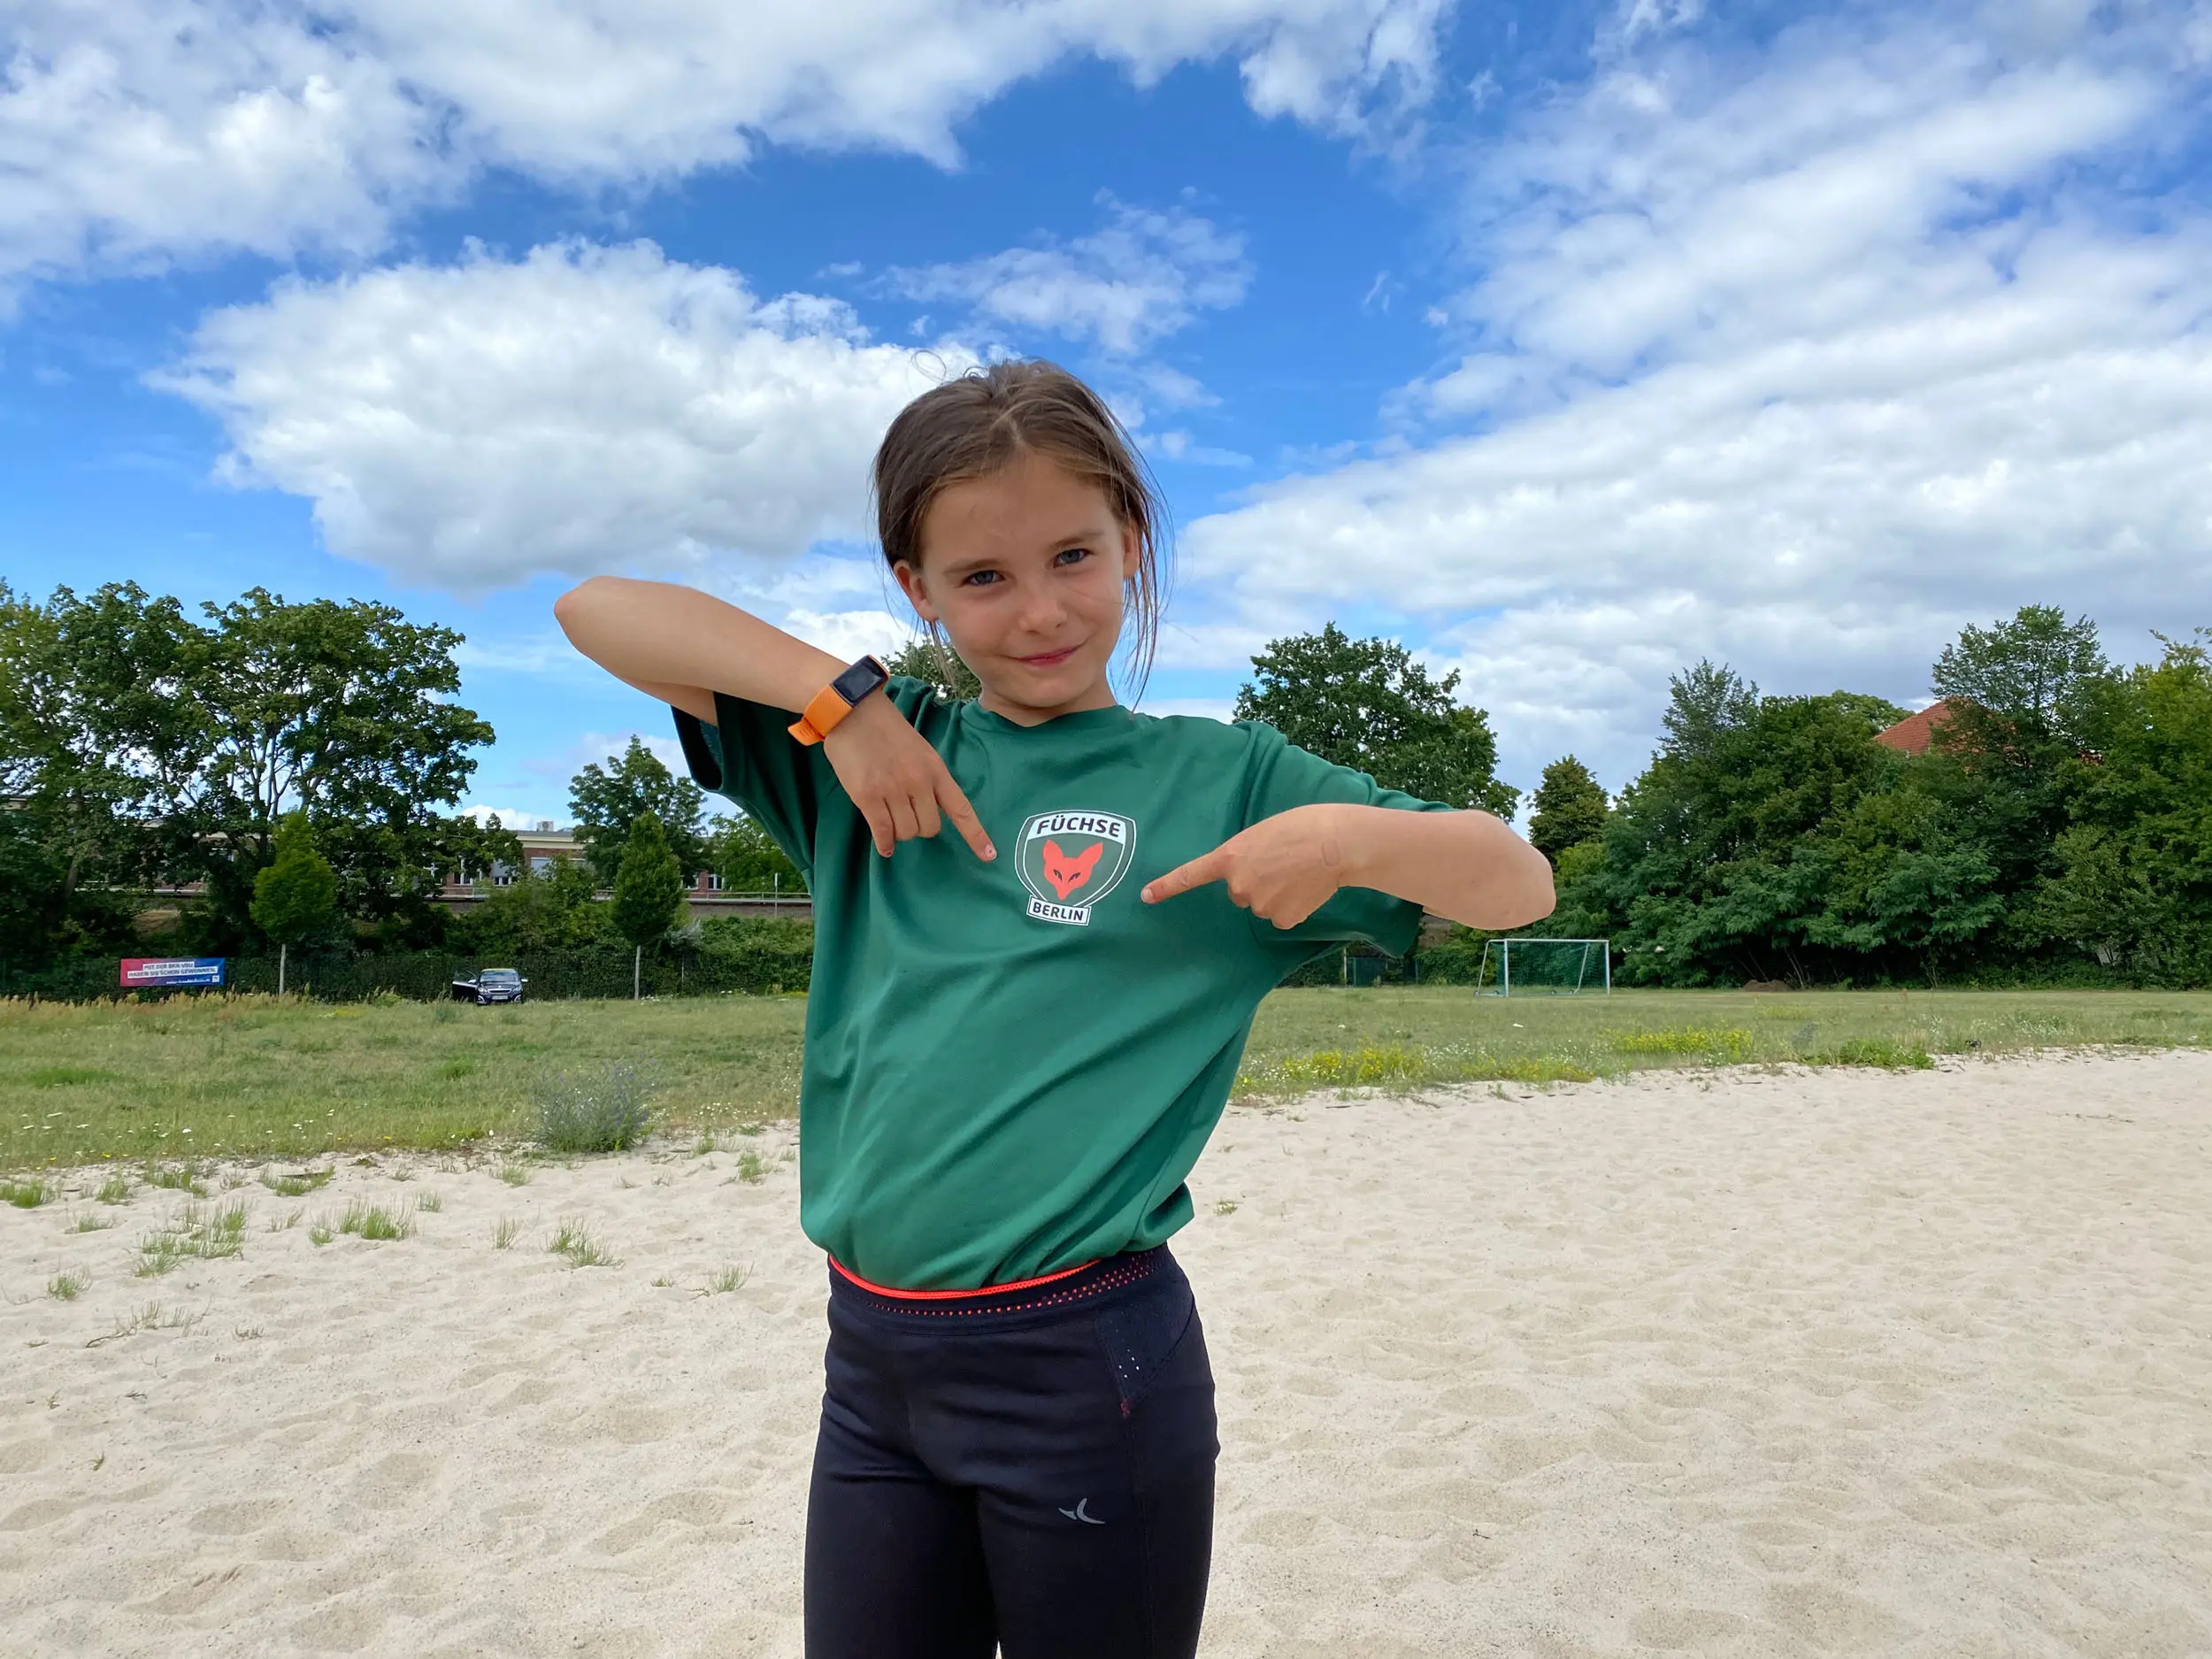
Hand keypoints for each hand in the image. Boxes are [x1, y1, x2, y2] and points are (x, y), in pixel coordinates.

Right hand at [821, 693, 995, 860]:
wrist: (854, 712)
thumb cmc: (888, 731)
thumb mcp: (920, 751)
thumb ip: (929, 778)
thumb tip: (931, 810)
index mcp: (936, 770)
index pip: (961, 808)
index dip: (975, 835)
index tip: (988, 855)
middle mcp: (918, 782)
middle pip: (930, 828)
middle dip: (920, 827)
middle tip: (907, 816)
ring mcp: (893, 790)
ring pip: (906, 832)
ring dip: (900, 833)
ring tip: (890, 819)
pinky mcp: (868, 797)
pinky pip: (883, 832)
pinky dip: (885, 844)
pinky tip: (884, 846)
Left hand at [1141, 803, 1352, 927]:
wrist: (1335, 844)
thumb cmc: (1301, 827)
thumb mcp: (1261, 833)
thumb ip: (1245, 855)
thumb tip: (1247, 877)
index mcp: (1230, 857)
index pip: (1191, 875)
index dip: (1166, 886)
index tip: (1145, 897)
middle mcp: (1238, 885)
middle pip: (1239, 891)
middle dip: (1256, 879)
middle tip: (1281, 861)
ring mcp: (1259, 905)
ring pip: (1261, 904)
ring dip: (1275, 892)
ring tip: (1297, 871)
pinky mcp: (1281, 919)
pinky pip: (1280, 916)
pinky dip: (1292, 905)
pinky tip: (1305, 888)